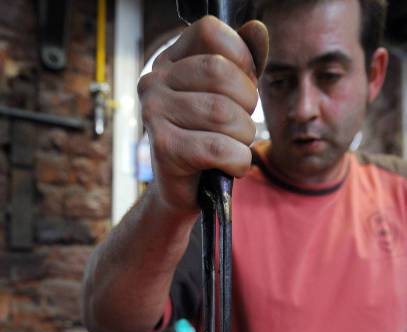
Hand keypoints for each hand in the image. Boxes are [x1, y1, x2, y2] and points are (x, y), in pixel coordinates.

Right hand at [137, 16, 268, 214]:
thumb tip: (257, 29)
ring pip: (224, 114)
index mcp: (169, 61)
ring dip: (244, 137)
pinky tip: (231, 166)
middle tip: (241, 125)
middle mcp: (154, 82)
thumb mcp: (228, 98)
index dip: (240, 58)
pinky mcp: (164, 148)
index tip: (242, 88)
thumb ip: (243, 63)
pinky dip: (238, 161)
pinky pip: (220, 148)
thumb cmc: (207, 140)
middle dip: (247, 105)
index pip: (210, 32)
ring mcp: (153, 115)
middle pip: (221, 73)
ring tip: (235, 147)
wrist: (183, 191)